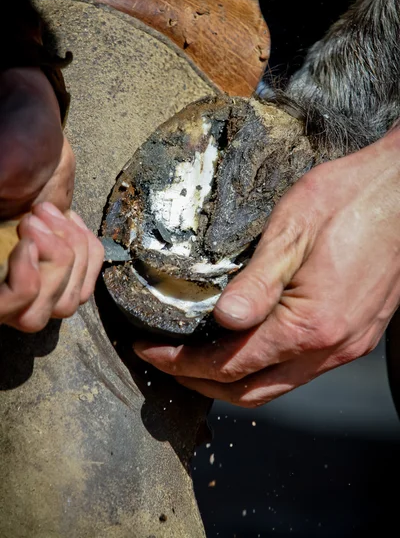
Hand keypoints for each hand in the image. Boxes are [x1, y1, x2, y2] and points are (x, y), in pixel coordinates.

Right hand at [0, 66, 102, 331]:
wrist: (34, 130)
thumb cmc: (12, 141)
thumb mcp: (2, 167)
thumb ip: (2, 189)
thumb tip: (8, 220)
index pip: (2, 308)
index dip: (20, 287)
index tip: (28, 241)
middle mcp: (5, 276)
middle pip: (34, 315)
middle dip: (51, 265)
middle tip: (39, 215)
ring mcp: (35, 275)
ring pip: (66, 304)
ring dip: (72, 257)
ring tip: (55, 212)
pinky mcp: (62, 265)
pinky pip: (87, 282)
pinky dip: (90, 253)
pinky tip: (74, 221)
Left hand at [134, 127, 399, 406]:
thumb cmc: (351, 199)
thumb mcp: (293, 229)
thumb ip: (256, 282)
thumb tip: (223, 321)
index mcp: (310, 324)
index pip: (232, 364)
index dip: (184, 364)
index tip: (151, 351)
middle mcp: (331, 347)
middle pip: (252, 391)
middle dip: (201, 383)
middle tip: (165, 362)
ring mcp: (347, 345)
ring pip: (278, 386)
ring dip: (233, 379)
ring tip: (196, 360)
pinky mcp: (356, 335)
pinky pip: (302, 369)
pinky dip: (264, 368)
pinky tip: (247, 346)